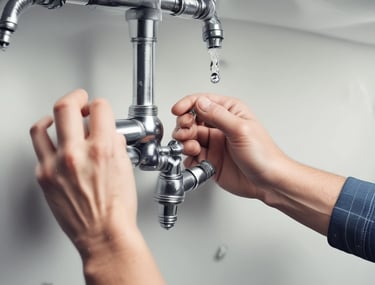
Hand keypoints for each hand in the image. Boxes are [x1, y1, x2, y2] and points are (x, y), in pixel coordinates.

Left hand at [30, 89, 136, 254]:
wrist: (103, 233)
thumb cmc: (117, 208)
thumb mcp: (125, 168)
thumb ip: (115, 144)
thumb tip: (108, 133)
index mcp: (102, 149)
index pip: (99, 108)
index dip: (101, 104)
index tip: (99, 107)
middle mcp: (76, 154)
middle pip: (66, 107)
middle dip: (76, 97)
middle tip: (80, 99)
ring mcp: (55, 165)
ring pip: (42, 125)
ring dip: (53, 116)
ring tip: (59, 118)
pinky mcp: (43, 177)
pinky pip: (39, 149)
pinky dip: (47, 139)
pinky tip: (53, 140)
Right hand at [172, 93, 288, 198]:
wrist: (268, 182)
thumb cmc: (264, 155)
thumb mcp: (241, 130)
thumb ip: (218, 115)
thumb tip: (199, 103)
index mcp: (229, 112)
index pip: (202, 101)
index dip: (187, 104)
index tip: (177, 111)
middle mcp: (219, 126)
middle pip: (191, 119)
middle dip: (184, 124)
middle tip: (186, 133)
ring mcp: (213, 143)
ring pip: (188, 137)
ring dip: (185, 141)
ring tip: (193, 148)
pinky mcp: (209, 159)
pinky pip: (191, 155)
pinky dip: (188, 157)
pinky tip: (196, 159)